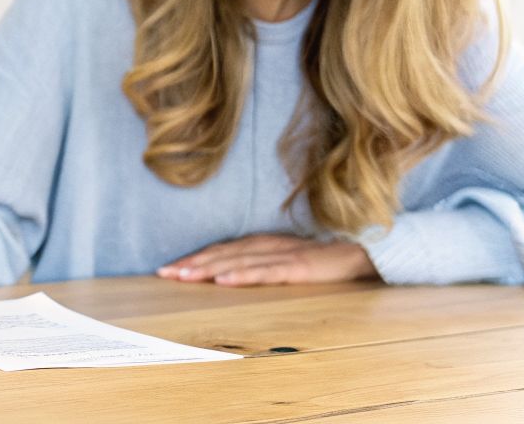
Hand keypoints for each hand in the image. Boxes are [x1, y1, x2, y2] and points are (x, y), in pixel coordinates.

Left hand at [158, 234, 379, 286]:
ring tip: (184, 276)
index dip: (193, 259)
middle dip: (191, 264)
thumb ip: (257, 266)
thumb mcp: (281, 262)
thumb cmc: (316, 261)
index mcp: (259, 244)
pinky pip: (266, 271)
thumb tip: (226, 277)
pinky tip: (225, 280)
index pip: (219, 251)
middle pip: (222, 254)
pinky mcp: (297, 267)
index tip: (167, 269)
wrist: (359, 254)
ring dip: (208, 268)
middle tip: (164, 273)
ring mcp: (281, 255)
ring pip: (237, 261)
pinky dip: (243, 275)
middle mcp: (265, 246)